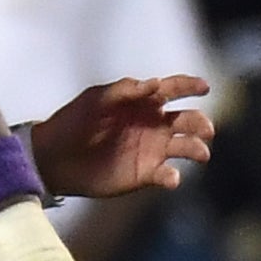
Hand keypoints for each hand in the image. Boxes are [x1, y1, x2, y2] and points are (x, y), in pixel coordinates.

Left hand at [29, 74, 212, 198]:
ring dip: (197, 149)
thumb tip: (155, 83)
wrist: (55, 158)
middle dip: (201, 122)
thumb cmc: (73, 121)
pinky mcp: (146, 174)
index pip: (174, 89)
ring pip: (187, 147)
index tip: (204, 87)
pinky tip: (169, 177)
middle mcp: (154, 125)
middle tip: (204, 128)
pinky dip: (173, 177)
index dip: (191, 85)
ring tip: (200, 153)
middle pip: (188, 120)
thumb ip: (125, 89)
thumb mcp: (95, 98)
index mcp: (144, 102)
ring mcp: (152, 150)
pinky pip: (168, 175)